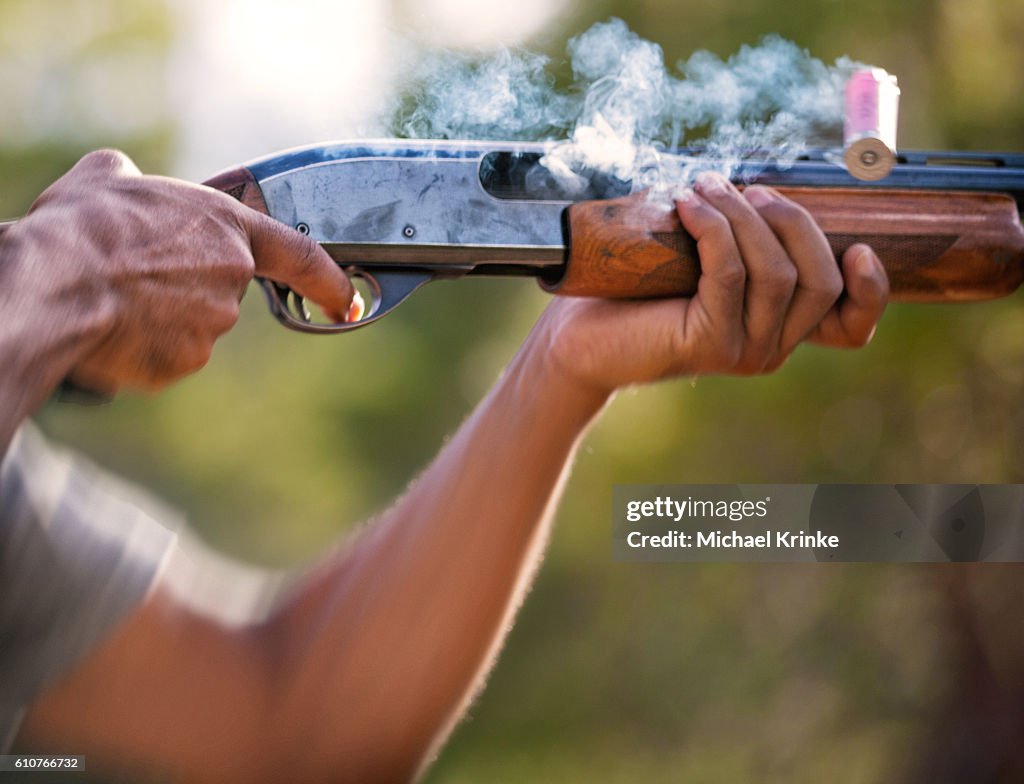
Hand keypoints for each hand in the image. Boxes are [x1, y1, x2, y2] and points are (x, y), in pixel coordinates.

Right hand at [6, 149, 357, 392]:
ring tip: (113, 295)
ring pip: (190, 324)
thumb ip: (130, 176)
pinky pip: (166, 356)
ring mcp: (212, 325)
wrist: (56, 282)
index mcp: (227, 227)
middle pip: (220, 289)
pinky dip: (142, 346)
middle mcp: (231, 278)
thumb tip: (121, 173)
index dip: (331, 281)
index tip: (349, 301)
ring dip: (159, 315)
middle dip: (183, 287)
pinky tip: (112, 326)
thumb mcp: (106, 178)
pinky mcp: (184, 363)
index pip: (301, 255)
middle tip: (133, 275)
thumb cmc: (83, 226)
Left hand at [531, 172, 888, 395]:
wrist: (580, 337)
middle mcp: (771, 349)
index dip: (871, 289)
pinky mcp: (711, 345)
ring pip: (776, 272)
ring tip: (706, 187)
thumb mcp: (704, 260)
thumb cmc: (638, 291)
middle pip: (819, 279)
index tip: (859, 248)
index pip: (851, 326)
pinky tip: (688, 205)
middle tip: (749, 189)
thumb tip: (771, 181)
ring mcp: (745, 352)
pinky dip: (714, 228)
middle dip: (791, 221)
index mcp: (780, 330)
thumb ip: (746, 239)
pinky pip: (731, 272)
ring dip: (743, 215)